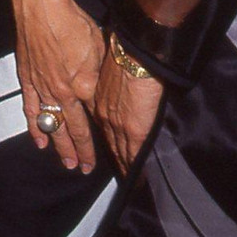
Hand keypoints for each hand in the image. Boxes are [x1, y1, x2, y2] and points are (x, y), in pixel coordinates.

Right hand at [10, 0, 105, 172]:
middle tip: (84, 168)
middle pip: (73, 128)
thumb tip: (100, 91)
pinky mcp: (27, 79)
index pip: (93, 119)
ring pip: (53, 124)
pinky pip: (31, 110)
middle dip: (80, 150)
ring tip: (67, 163)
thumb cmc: (73, 21)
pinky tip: (40, 142)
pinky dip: (35, 127)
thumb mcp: (97, 47)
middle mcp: (63, 93)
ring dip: (60, 146)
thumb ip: (98, 74)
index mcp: (83, 86)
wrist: (41, 7)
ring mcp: (43, 88)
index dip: (100, 136)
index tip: (108, 151)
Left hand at [91, 35, 163, 175]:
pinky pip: (133, 156)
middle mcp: (104, 116)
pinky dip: (135, 169)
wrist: (135, 56)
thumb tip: (122, 86)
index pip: (101, 126)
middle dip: (113, 159)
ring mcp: (118, 125)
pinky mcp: (134, 132)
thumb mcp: (112, 70)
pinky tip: (138, 180)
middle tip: (117, 174)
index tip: (106, 150)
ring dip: (124, 167)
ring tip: (128, 182)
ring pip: (120, 153)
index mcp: (98, 100)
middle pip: (109, 144)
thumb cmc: (126, 54)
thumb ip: (115, 83)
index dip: (105, 139)